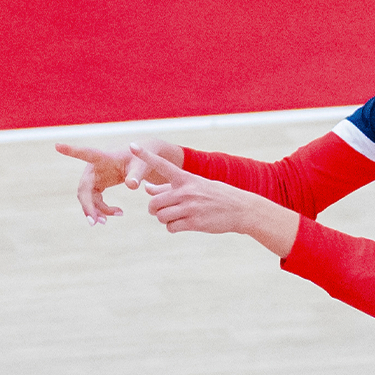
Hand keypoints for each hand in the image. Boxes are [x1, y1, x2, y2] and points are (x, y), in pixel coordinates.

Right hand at [55, 140, 184, 222]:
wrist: (140, 164)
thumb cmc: (141, 160)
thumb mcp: (142, 166)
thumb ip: (136, 175)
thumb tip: (132, 186)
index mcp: (103, 158)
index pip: (85, 153)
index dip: (71, 150)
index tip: (57, 145)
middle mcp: (94, 168)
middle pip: (84, 188)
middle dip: (87, 205)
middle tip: (93, 222)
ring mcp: (93, 178)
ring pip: (88, 198)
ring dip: (96, 211)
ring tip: (109, 220)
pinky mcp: (97, 185)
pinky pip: (94, 201)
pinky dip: (102, 210)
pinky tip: (118, 213)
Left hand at [135, 145, 254, 233]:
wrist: (241, 209)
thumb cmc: (215, 196)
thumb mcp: (195, 185)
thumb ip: (168, 187)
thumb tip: (146, 188)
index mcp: (186, 178)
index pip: (162, 165)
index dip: (146, 156)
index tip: (132, 146)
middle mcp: (186, 191)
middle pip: (153, 203)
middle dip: (155, 209)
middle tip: (163, 210)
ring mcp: (190, 207)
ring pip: (161, 216)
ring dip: (165, 219)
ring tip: (177, 217)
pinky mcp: (194, 222)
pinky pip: (171, 227)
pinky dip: (173, 227)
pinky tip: (183, 224)